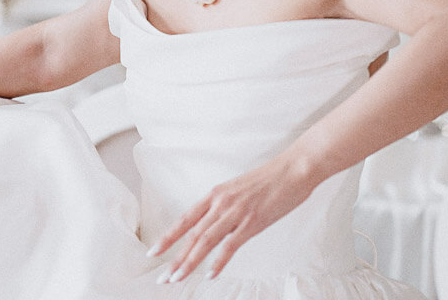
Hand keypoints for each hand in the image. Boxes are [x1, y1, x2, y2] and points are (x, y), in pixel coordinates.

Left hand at [149, 156, 317, 282]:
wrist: (293, 169)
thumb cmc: (269, 179)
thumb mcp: (238, 191)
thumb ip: (225, 208)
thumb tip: (215, 226)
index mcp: (216, 194)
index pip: (185, 219)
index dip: (168, 237)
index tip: (154, 251)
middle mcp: (221, 203)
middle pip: (192, 234)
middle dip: (175, 258)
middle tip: (163, 276)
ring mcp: (236, 212)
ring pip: (205, 240)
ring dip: (190, 262)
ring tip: (178, 278)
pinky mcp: (253, 222)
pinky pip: (231, 245)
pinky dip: (219, 262)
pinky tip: (211, 274)